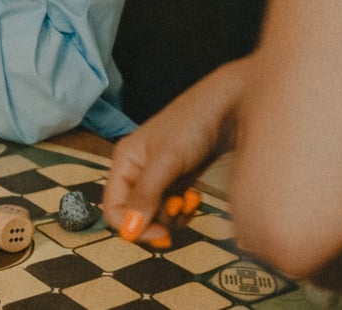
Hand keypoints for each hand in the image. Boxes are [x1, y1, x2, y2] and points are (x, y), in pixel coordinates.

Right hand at [102, 59, 246, 244]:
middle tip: (179, 211)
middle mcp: (137, 170)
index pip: (113, 208)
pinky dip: (184, 210)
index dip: (132, 226)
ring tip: (190, 200)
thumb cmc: (193, 123)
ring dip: (174, 216)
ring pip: (156, 214)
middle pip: (135, 214)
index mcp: (125, 160)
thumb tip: (129, 230)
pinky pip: (172, 208)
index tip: (160, 234)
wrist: (228, 108)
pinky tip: (195, 198)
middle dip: (157, 220)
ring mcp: (158, 176)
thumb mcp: (167, 160)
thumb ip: (146, 195)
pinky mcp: (176, 179)